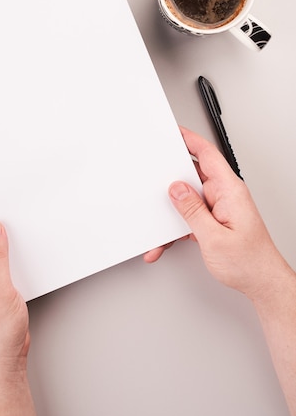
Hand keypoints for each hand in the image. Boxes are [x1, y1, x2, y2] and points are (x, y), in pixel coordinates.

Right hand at [145, 127, 283, 300]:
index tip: (173, 132)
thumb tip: (176, 189)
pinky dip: (177, 227)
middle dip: (171, 179)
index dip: (189, 139)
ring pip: (188, 199)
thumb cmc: (249, 262)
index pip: (207, 155)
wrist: (262, 283)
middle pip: (193, 175)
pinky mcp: (214, 220)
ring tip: (161, 225)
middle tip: (154, 180)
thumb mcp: (213, 237)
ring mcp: (220, 208)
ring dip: (173, 213)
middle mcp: (226, 195)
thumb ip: (192, 210)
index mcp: (230, 190)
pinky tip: (167, 241)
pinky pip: (191, 216)